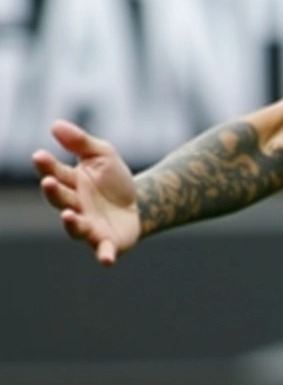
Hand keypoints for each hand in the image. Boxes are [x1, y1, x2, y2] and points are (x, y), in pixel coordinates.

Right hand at [32, 120, 140, 265]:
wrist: (141, 202)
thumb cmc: (113, 179)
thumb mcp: (102, 154)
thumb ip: (80, 142)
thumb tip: (55, 124)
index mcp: (71, 184)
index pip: (55, 174)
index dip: (47, 166)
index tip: (39, 155)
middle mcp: (75, 207)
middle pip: (61, 200)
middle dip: (54, 192)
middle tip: (49, 182)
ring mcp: (90, 226)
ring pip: (76, 227)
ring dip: (71, 223)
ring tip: (68, 215)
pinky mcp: (108, 242)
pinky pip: (103, 250)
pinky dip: (103, 255)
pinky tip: (106, 260)